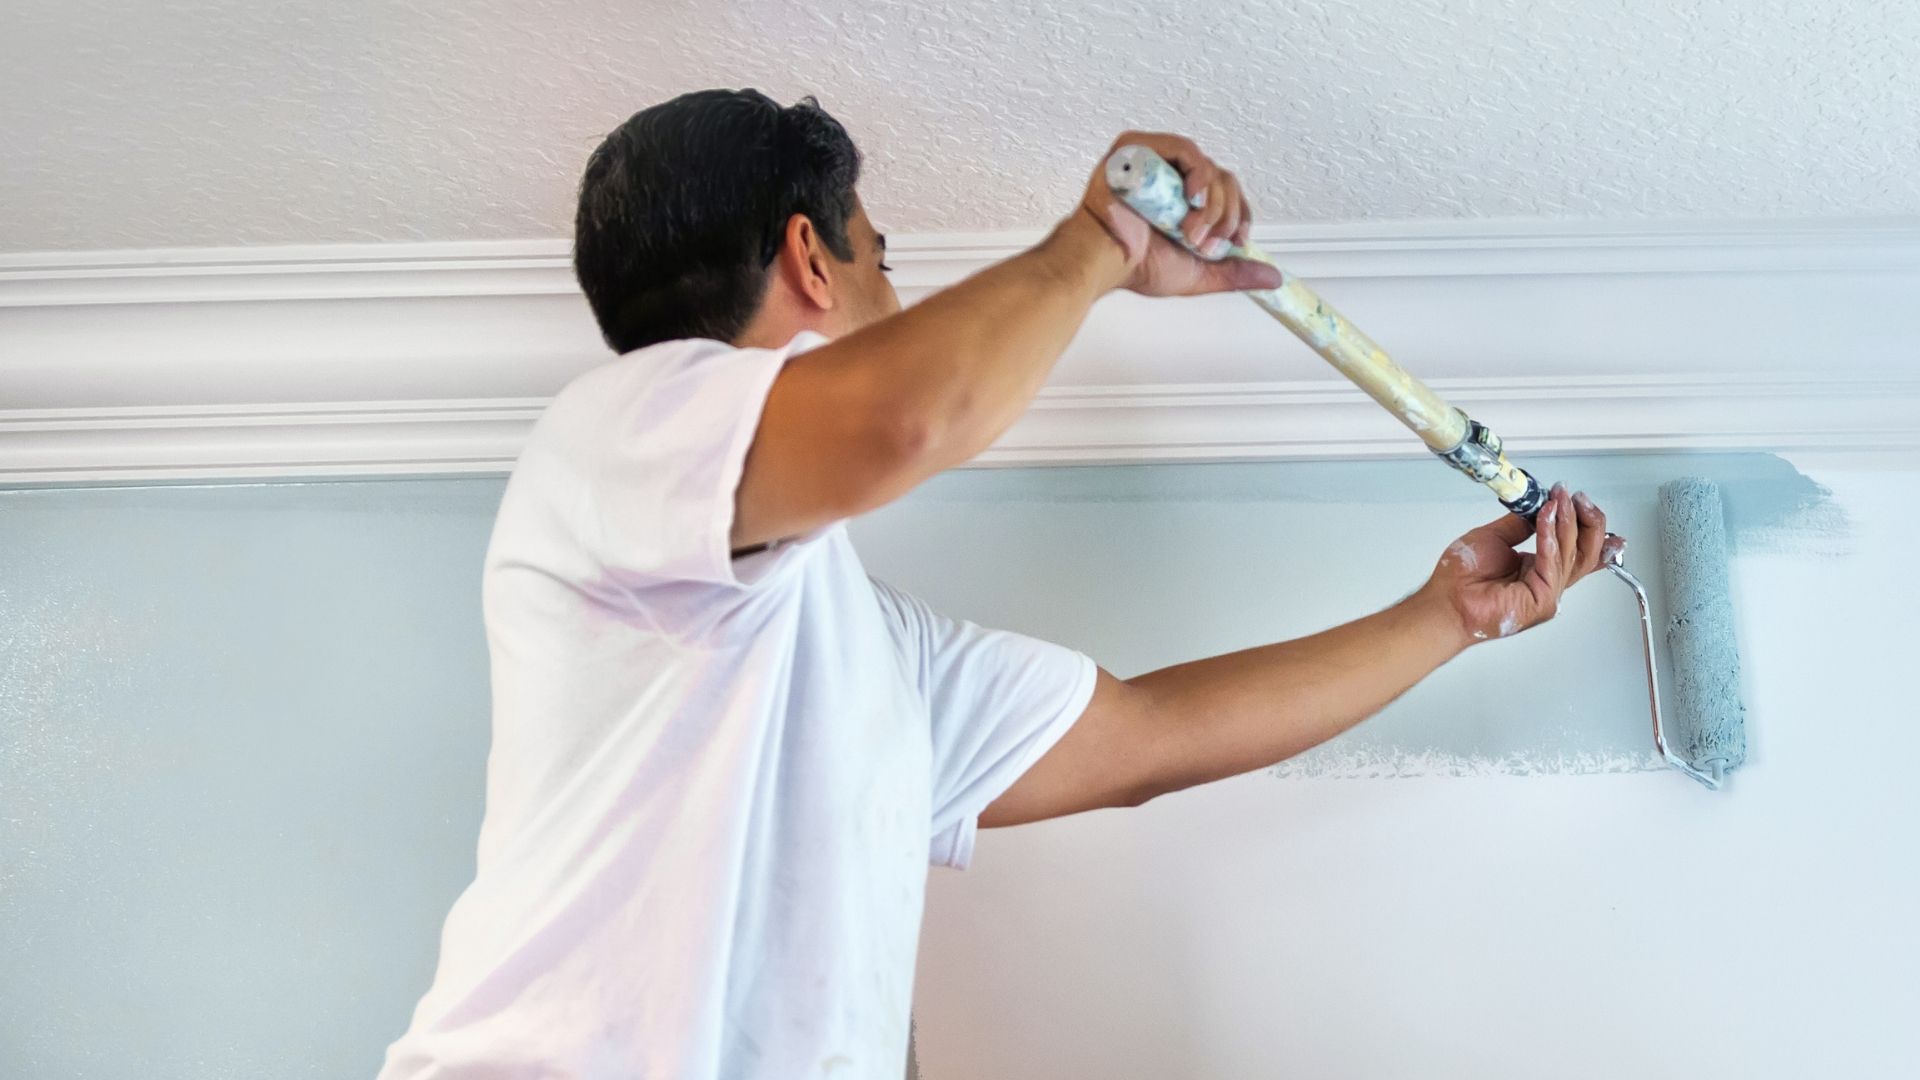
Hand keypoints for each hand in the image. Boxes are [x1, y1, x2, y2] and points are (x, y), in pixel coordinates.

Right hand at [1074, 131, 1283, 297]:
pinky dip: (1197, 172)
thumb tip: (1273, 278)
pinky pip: (1182, 148)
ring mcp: (1156, 161)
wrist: (1103, 261)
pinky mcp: (1138, 148)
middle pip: (1223, 180)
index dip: (1239, 215)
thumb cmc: (1135, 265)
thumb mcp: (1197, 273)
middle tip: (1205, 243)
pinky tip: (1191, 197)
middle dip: (1225, 215)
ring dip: (1212, 202)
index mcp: (1184, 200)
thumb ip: (1234, 272)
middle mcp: (1172, 178)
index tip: (1235, 241)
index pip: (1227, 193)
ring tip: (1191, 230)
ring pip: (1208, 166)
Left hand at [1418, 483, 1623, 647]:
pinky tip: (1546, 517)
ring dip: (1566, 522)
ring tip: (1559, 500)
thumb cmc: (1461, 578)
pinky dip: (1550, 536)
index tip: (1576, 498)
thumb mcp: (1495, 538)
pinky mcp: (1543, 599)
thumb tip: (1539, 505)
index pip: (1577, 546)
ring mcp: (1548, 593)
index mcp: (1540, 569)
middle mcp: (1548, 581)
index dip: (1582, 521)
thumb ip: (1520, 523)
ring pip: (1572, 554)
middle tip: (1577, 497)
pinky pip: (1552, 563)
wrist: (1446, 601)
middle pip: (1585, 552)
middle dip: (1587, 521)